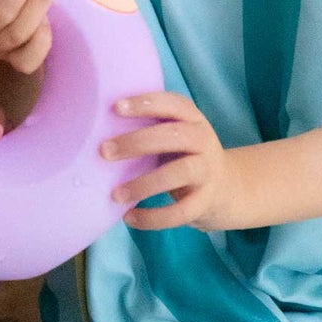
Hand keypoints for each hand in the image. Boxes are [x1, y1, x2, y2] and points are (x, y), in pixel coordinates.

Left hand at [102, 92, 243, 231]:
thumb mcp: (174, 135)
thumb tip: (96, 130)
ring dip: (144, 184)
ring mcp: (207, 172)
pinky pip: (180, 212)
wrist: (226, 188)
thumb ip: (149, 128)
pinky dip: (153, 218)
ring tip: (115, 195)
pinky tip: (129, 217)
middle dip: (137, 142)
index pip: (173, 104)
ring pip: (178, 173)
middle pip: (174, 136)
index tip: (116, 108)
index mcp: (193, 119)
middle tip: (104, 151)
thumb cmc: (184, 156)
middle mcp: (204, 141)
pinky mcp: (205, 202)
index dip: (146, 103)